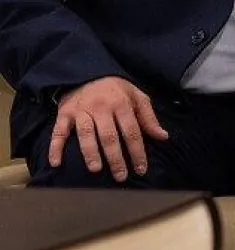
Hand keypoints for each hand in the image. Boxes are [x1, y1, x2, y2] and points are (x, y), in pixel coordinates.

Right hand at [49, 76, 168, 181]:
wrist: (88, 73)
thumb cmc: (116, 90)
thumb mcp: (137, 97)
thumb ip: (149, 117)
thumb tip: (163, 137)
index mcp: (122, 104)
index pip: (132, 131)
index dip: (137, 151)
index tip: (141, 169)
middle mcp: (101, 108)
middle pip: (109, 136)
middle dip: (116, 158)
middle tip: (120, 176)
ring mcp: (82, 111)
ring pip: (86, 134)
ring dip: (90, 153)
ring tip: (96, 169)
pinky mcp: (65, 113)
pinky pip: (58, 132)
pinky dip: (55, 147)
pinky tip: (56, 163)